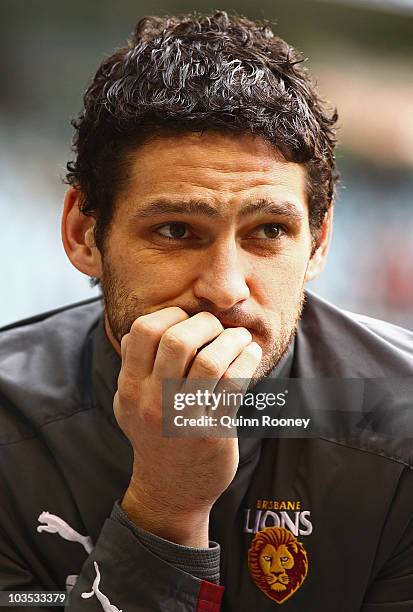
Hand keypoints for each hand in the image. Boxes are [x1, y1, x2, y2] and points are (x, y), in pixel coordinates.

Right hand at [114, 307, 261, 545]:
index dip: (169, 315)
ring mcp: (183, 418)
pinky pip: (235, 383)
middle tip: (216, 327)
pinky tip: (251, 354)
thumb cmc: (155, 435)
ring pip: (210, 360)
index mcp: (131, 388)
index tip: (186, 319)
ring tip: (239, 337)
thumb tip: (140, 330)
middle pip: (177, 340)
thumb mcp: (131, 404)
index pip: (142, 332)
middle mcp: (152, 402)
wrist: (171, 490)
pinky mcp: (213, 431)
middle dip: (204, 323)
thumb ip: (133, 367)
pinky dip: (247, 359)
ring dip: (231, 339)